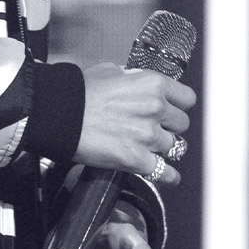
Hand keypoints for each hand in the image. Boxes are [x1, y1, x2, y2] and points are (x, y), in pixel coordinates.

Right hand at [75, 64, 194, 186]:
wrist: (61, 114)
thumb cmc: (81, 92)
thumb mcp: (112, 71)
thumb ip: (133, 80)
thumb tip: (137, 84)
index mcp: (153, 84)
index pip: (187, 98)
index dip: (180, 105)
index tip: (175, 110)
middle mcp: (156, 108)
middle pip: (182, 124)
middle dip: (172, 127)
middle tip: (160, 129)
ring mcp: (148, 136)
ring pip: (175, 147)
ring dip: (165, 149)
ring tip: (156, 149)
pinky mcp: (137, 160)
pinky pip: (165, 173)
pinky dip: (168, 176)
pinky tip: (169, 176)